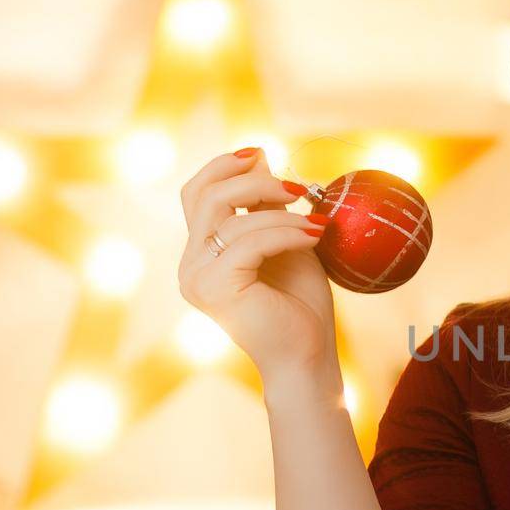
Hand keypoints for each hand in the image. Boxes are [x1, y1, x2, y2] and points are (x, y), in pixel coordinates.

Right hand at [177, 147, 338, 382]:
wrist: (308, 355)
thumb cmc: (301, 304)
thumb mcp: (285, 241)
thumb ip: (265, 207)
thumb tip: (257, 158)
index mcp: (202, 253)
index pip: (196, 194)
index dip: (223, 166)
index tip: (261, 153)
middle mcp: (191, 265)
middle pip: (206, 196)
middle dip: (254, 182)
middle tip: (297, 187)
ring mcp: (197, 278)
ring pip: (232, 219)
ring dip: (283, 214)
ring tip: (318, 225)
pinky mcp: (215, 288)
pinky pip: (250, 241)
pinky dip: (287, 233)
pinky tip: (315, 238)